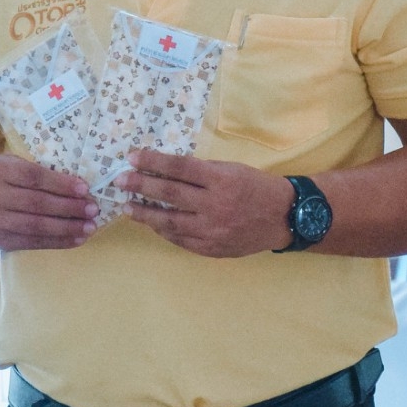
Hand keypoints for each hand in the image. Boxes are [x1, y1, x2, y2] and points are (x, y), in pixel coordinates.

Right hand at [0, 154, 99, 252]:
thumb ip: (35, 170)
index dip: (60, 183)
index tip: (84, 188)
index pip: (33, 177)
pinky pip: (34, 242)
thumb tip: (77, 184)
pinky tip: (77, 239)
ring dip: (67, 228)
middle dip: (69, 207)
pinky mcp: (1, 241)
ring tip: (90, 226)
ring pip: (36, 226)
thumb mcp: (9, 166)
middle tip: (92, 209)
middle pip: (37, 203)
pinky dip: (58, 241)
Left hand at [116, 151, 294, 258]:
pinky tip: (153, 224)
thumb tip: (166, 170)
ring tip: (128, 207)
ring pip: (170, 222)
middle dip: (141, 186)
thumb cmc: (256, 187)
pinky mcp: (213, 248)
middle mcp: (215, 205)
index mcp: (221, 180)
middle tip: (120, 181)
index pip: (180, 168)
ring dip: (145, 214)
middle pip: (170, 194)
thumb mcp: (232, 170)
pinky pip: (181, 240)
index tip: (132, 158)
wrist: (285, 217)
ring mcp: (213, 230)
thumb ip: (202, 172)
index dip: (153, 162)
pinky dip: (165, 231)